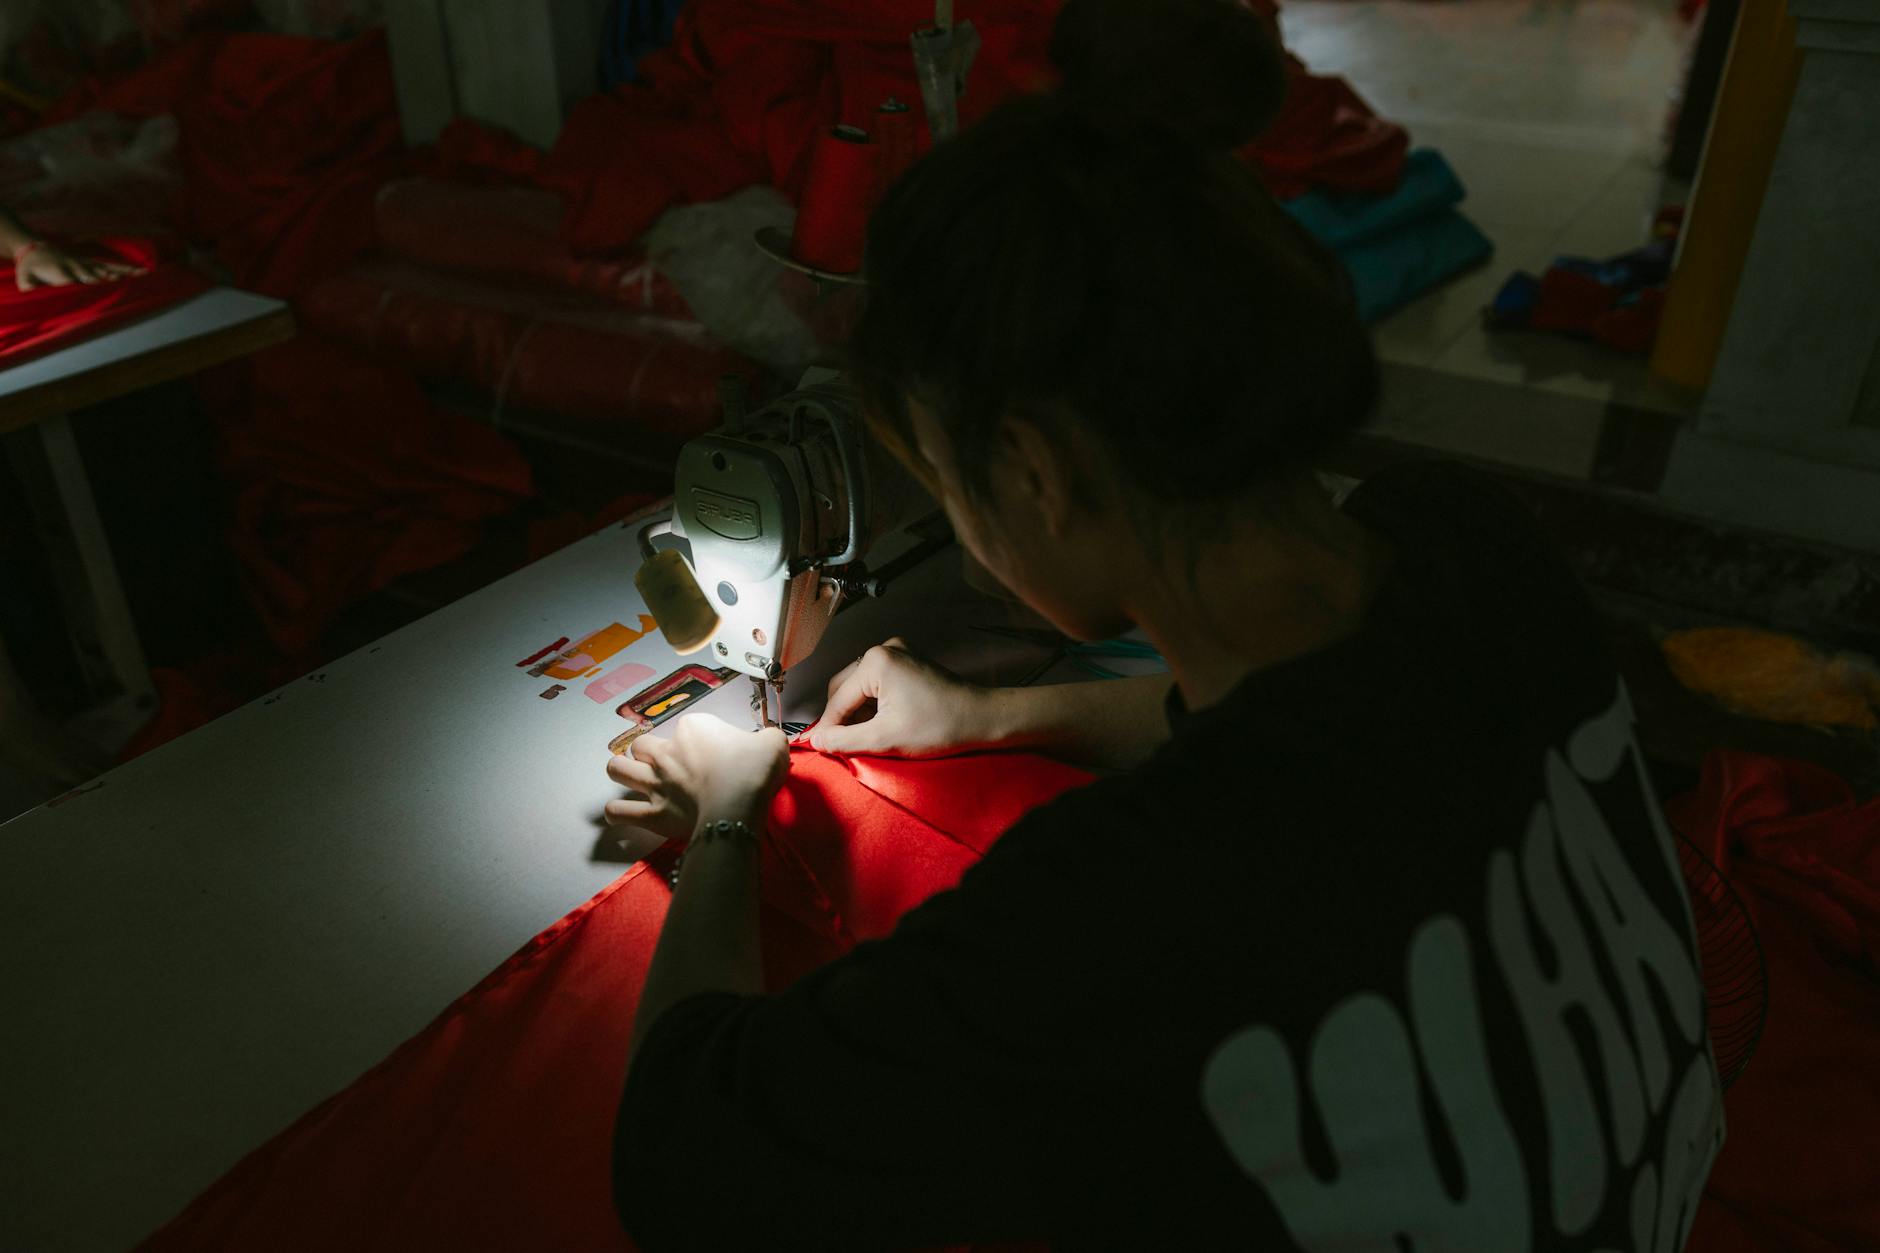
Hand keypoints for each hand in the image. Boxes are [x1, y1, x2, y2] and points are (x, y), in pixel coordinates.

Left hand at [14, 242, 143, 290]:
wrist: (33, 249)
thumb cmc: (29, 270)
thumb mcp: (24, 279)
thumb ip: (29, 287)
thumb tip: (33, 292)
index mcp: (58, 272)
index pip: (69, 277)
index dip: (77, 279)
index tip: (87, 282)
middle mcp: (75, 267)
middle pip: (91, 272)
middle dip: (101, 275)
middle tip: (113, 277)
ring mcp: (85, 265)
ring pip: (105, 268)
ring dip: (121, 271)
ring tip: (140, 273)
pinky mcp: (93, 265)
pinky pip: (112, 267)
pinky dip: (126, 270)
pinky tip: (143, 271)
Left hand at [604, 714, 787, 842]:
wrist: (738, 806)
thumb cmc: (754, 771)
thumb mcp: (773, 743)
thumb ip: (767, 737)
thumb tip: (767, 741)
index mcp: (693, 729)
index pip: (689, 726)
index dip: (700, 739)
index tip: (715, 753)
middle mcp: (666, 752)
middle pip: (642, 745)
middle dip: (648, 752)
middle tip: (665, 764)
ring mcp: (654, 783)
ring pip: (617, 769)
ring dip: (622, 771)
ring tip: (632, 778)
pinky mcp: (651, 814)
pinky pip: (619, 811)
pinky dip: (617, 812)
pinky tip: (621, 812)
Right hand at [802, 637, 995, 756]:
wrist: (981, 717)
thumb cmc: (939, 726)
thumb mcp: (885, 739)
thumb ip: (845, 740)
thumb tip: (816, 741)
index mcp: (876, 661)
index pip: (838, 700)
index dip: (828, 727)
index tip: (818, 748)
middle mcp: (884, 648)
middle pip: (845, 687)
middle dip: (842, 717)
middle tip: (839, 745)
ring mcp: (898, 651)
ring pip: (860, 685)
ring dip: (857, 711)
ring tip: (864, 736)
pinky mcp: (908, 660)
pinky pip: (877, 681)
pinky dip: (873, 702)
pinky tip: (880, 723)